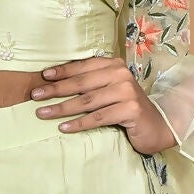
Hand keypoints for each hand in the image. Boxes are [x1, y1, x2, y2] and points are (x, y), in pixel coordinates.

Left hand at [32, 58, 178, 156]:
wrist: (158, 126)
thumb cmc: (128, 109)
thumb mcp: (110, 91)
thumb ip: (91, 84)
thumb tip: (56, 84)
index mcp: (114, 65)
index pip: (82, 67)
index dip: (61, 72)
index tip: (42, 77)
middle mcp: (121, 74)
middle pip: (81, 83)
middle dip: (55, 90)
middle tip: (35, 96)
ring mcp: (127, 91)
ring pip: (87, 100)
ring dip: (62, 108)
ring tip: (43, 114)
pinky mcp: (131, 109)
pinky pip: (99, 117)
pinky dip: (79, 123)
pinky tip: (64, 128)